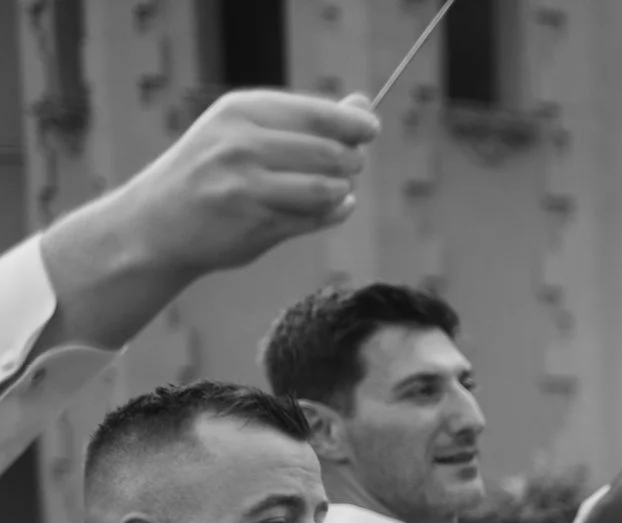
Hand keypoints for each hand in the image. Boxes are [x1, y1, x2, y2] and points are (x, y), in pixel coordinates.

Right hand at [113, 90, 379, 277]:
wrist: (158, 221)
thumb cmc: (213, 170)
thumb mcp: (247, 130)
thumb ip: (306, 119)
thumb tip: (363, 106)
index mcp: (240, 111)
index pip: (318, 114)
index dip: (355, 124)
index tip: (370, 130)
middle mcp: (241, 144)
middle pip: (330, 152)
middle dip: (351, 161)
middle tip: (350, 166)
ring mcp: (246, 186)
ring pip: (327, 189)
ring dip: (341, 191)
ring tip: (336, 189)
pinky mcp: (254, 224)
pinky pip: (315, 219)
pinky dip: (332, 214)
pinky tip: (330, 208)